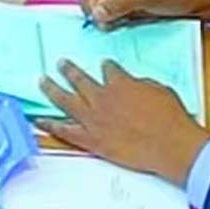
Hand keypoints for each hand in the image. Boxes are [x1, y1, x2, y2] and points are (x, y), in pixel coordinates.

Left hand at [36, 58, 209, 186]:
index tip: (104, 66)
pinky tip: (39, 120)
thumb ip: (140, 85)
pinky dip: (49, 125)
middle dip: (69, 70)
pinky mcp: (90, 140)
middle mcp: (101, 98)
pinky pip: (64, 130)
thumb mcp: (159, 90)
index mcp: (120, 83)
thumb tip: (132, 85)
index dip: (106, 67)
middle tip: (61, 64)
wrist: (169, 144)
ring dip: (51, 88)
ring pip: (65, 100)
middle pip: (79, 79)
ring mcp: (93, 119)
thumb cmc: (169, 118)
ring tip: (42, 81)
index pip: (108, 69)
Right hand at [73, 0, 209, 28]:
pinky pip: (108, 15)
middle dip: (95, 6)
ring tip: (121, 18)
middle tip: (107, 18)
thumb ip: (119, 2)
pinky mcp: (125, 5)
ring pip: (95, 6)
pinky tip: (125, 21)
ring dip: (104, 16)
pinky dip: (112, 21)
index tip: (98, 6)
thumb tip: (98, 11)